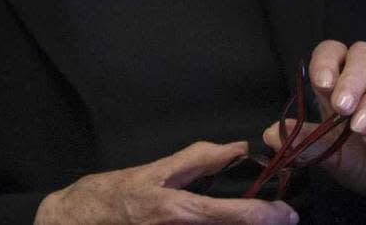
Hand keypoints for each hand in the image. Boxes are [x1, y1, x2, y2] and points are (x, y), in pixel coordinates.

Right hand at [36, 141, 300, 224]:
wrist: (77, 223)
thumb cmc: (116, 194)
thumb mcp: (156, 171)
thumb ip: (198, 160)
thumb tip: (236, 148)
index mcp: (179, 211)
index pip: (231, 215)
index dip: (265, 215)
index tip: (288, 214)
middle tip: (281, 218)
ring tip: (259, 219)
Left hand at [262, 41, 365, 218]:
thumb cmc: (362, 159)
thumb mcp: (330, 155)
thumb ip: (306, 143)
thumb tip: (270, 135)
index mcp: (343, 81)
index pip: (334, 51)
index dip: (326, 61)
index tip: (320, 83)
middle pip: (365, 53)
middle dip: (352, 77)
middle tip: (341, 107)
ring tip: (359, 129)